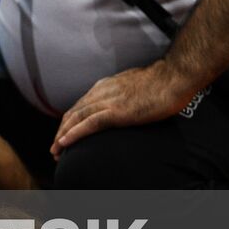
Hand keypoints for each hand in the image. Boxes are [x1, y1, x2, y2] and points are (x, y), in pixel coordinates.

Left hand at [51, 61, 197, 157]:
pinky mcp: (116, 111)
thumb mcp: (134, 86)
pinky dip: (74, 134)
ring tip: (55, 151)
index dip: (69, 122)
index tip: (63, 134)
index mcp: (105, 86)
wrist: (173, 77)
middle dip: (61, 131)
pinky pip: (89, 124)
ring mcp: (108, 101)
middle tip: (55, 148)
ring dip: (62, 136)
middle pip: (73, 113)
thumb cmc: (161, 83)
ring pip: (76, 119)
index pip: (80, 105)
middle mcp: (101, 92)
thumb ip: (122, 95)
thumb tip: (123, 104)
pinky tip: (64, 143)